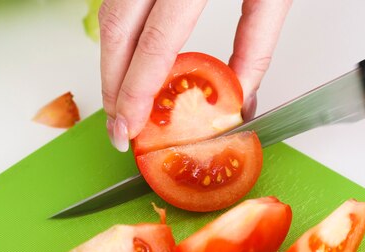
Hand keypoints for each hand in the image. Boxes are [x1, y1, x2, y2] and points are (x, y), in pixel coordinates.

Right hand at [99, 0, 291, 151]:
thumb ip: (256, 44)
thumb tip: (239, 96)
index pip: (157, 43)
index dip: (137, 91)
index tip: (131, 125)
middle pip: (117, 28)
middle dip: (111, 84)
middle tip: (119, 125)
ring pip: (108, 10)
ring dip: (111, 60)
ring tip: (121, 99)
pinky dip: (119, 33)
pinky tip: (128, 57)